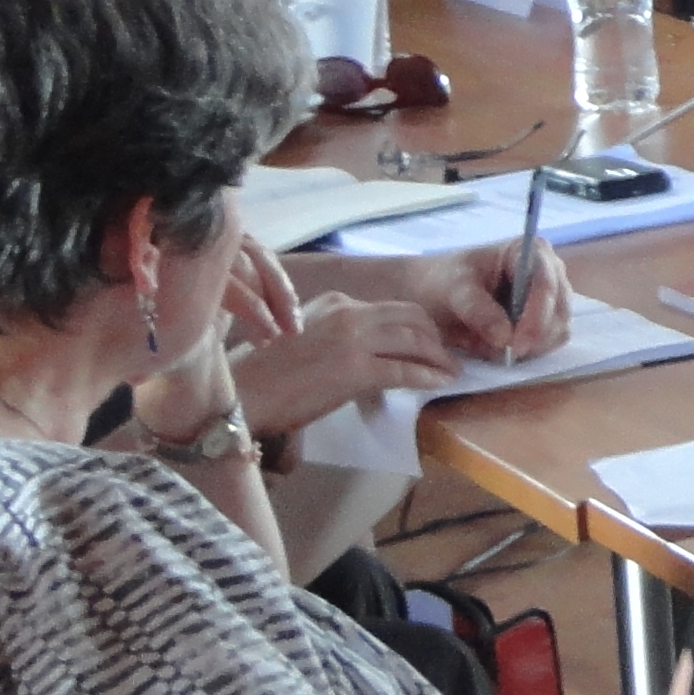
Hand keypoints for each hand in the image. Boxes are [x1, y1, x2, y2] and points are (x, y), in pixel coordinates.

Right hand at [225, 295, 458, 433]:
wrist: (243, 392)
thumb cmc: (268, 373)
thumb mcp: (310, 337)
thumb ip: (342, 335)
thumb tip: (375, 352)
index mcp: (336, 302)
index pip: (391, 309)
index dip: (417, 326)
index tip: (430, 340)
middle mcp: (347, 313)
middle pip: (411, 318)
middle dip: (436, 337)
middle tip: (447, 355)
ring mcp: (352, 340)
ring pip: (414, 341)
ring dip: (439, 357)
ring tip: (450, 370)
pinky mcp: (354, 369)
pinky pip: (404, 370)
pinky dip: (428, 376)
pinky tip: (439, 383)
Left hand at [300, 242, 574, 365]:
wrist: (418, 294)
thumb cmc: (432, 283)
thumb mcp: (452, 292)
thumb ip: (480, 311)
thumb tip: (504, 337)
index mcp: (527, 249)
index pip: (550, 280)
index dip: (537, 312)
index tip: (517, 340)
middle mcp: (543, 267)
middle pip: (562, 304)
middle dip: (539, 331)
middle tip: (511, 356)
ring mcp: (542, 295)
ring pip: (559, 325)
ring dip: (537, 344)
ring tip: (504, 356)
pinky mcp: (534, 318)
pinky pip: (546, 338)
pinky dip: (532, 350)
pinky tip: (506, 355)